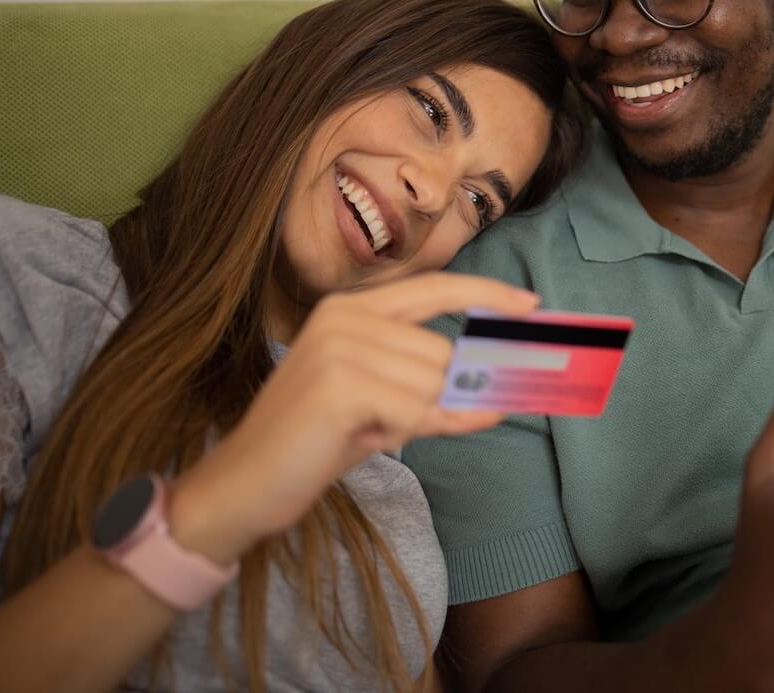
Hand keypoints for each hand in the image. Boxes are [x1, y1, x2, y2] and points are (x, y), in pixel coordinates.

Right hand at [168, 273, 537, 562]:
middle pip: (443, 352)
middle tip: (409, 419)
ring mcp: (340, 347)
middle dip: (448, 393)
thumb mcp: (380, 403)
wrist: (242, 484)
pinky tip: (380, 438)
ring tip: (372, 430)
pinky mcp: (341, 385)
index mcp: (350, 308)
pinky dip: (418, 430)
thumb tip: (500, 392)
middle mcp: (344, 316)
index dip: (487, 294)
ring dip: (422, 418)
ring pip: (434, 384)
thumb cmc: (314, 442)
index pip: (436, 288)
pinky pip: (418, 411)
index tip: (531, 304)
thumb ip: (432, 386)